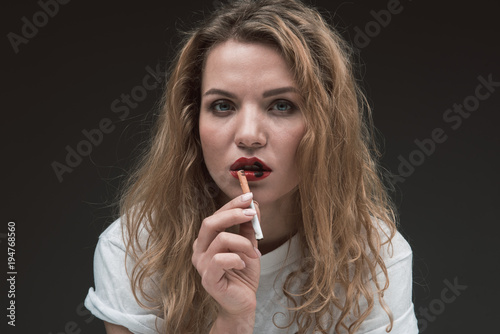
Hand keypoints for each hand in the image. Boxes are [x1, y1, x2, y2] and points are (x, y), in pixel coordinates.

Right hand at [192, 192, 261, 323]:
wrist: (243, 302)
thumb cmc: (243, 274)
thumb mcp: (249, 246)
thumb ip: (249, 228)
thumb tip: (254, 205)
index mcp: (206, 241)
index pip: (215, 216)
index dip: (232, 205)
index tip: (249, 197)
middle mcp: (199, 250)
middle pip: (210, 223)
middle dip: (233, 214)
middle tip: (252, 214)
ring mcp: (201, 265)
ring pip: (221, 239)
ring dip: (243, 243)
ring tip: (254, 253)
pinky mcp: (207, 279)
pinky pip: (221, 259)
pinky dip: (237, 259)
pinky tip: (243, 264)